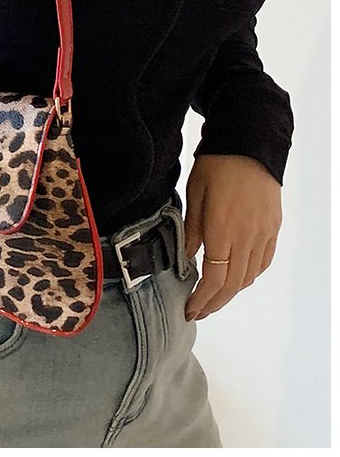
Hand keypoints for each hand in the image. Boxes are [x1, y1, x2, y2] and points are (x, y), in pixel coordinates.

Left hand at [183, 154, 281, 320]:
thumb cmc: (216, 165)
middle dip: (214, 303)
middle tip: (198, 311)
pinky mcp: (273, 228)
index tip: (190, 309)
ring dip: (231, 292)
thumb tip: (184, 259)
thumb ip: (191, 229)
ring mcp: (263, 234)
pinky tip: (236, 277)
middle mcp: (247, 237)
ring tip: (213, 298)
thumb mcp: (194, 194)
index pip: (214, 279)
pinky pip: (262, 261)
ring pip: (249, 276)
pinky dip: (248, 275)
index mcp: (223, 230)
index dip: (202, 299)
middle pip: (233, 284)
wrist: (249, 145)